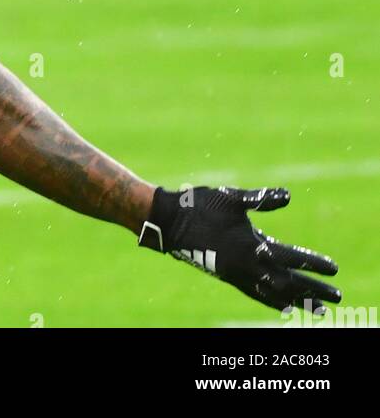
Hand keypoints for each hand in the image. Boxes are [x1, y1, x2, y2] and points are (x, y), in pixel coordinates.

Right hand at [139, 185, 340, 313]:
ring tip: (318, 311)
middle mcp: (248, 266)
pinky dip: (273, 302)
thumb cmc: (202, 205)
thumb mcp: (232, 198)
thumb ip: (261, 199)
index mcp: (252, 245)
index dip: (313, 264)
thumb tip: (287, 196)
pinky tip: (283, 307)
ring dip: (298, 301)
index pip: (291, 258)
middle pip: (289, 283)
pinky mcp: (229, 276)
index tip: (334, 269)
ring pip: (275, 294)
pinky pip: (257, 295)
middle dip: (313, 291)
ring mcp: (238, 274)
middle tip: (336, 299)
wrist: (171, 222)